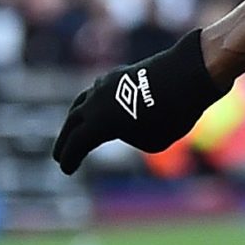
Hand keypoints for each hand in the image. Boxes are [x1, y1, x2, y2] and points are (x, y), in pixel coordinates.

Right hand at [52, 29, 220, 174]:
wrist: (186, 75)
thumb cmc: (173, 115)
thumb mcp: (153, 141)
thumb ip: (133, 137)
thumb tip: (126, 126)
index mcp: (99, 124)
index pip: (77, 144)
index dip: (70, 158)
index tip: (67, 169)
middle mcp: (95, 103)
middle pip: (73, 124)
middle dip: (65, 142)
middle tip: (59, 156)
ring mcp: (104, 85)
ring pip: (81, 104)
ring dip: (75, 120)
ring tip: (74, 131)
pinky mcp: (117, 74)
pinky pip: (97, 92)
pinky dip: (92, 103)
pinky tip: (95, 108)